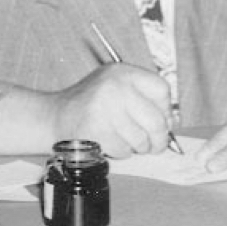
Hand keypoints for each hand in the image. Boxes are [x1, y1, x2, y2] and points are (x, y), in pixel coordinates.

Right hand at [48, 64, 173, 157]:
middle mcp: (115, 87)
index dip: (166, 110)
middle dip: (159, 138)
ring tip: (126, 141)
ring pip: (141, 139)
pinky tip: (110, 142)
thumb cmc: (91, 105)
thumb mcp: (116, 87)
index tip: (162, 120)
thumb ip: (143, 98)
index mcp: (123, 73)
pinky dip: (121, 152)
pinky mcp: (96, 130)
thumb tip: (170, 122)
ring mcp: (105, 108)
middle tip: (156, 145)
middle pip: (156, 120)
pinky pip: (124, 150)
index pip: (161, 90)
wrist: (56, 116)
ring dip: (138, 147)